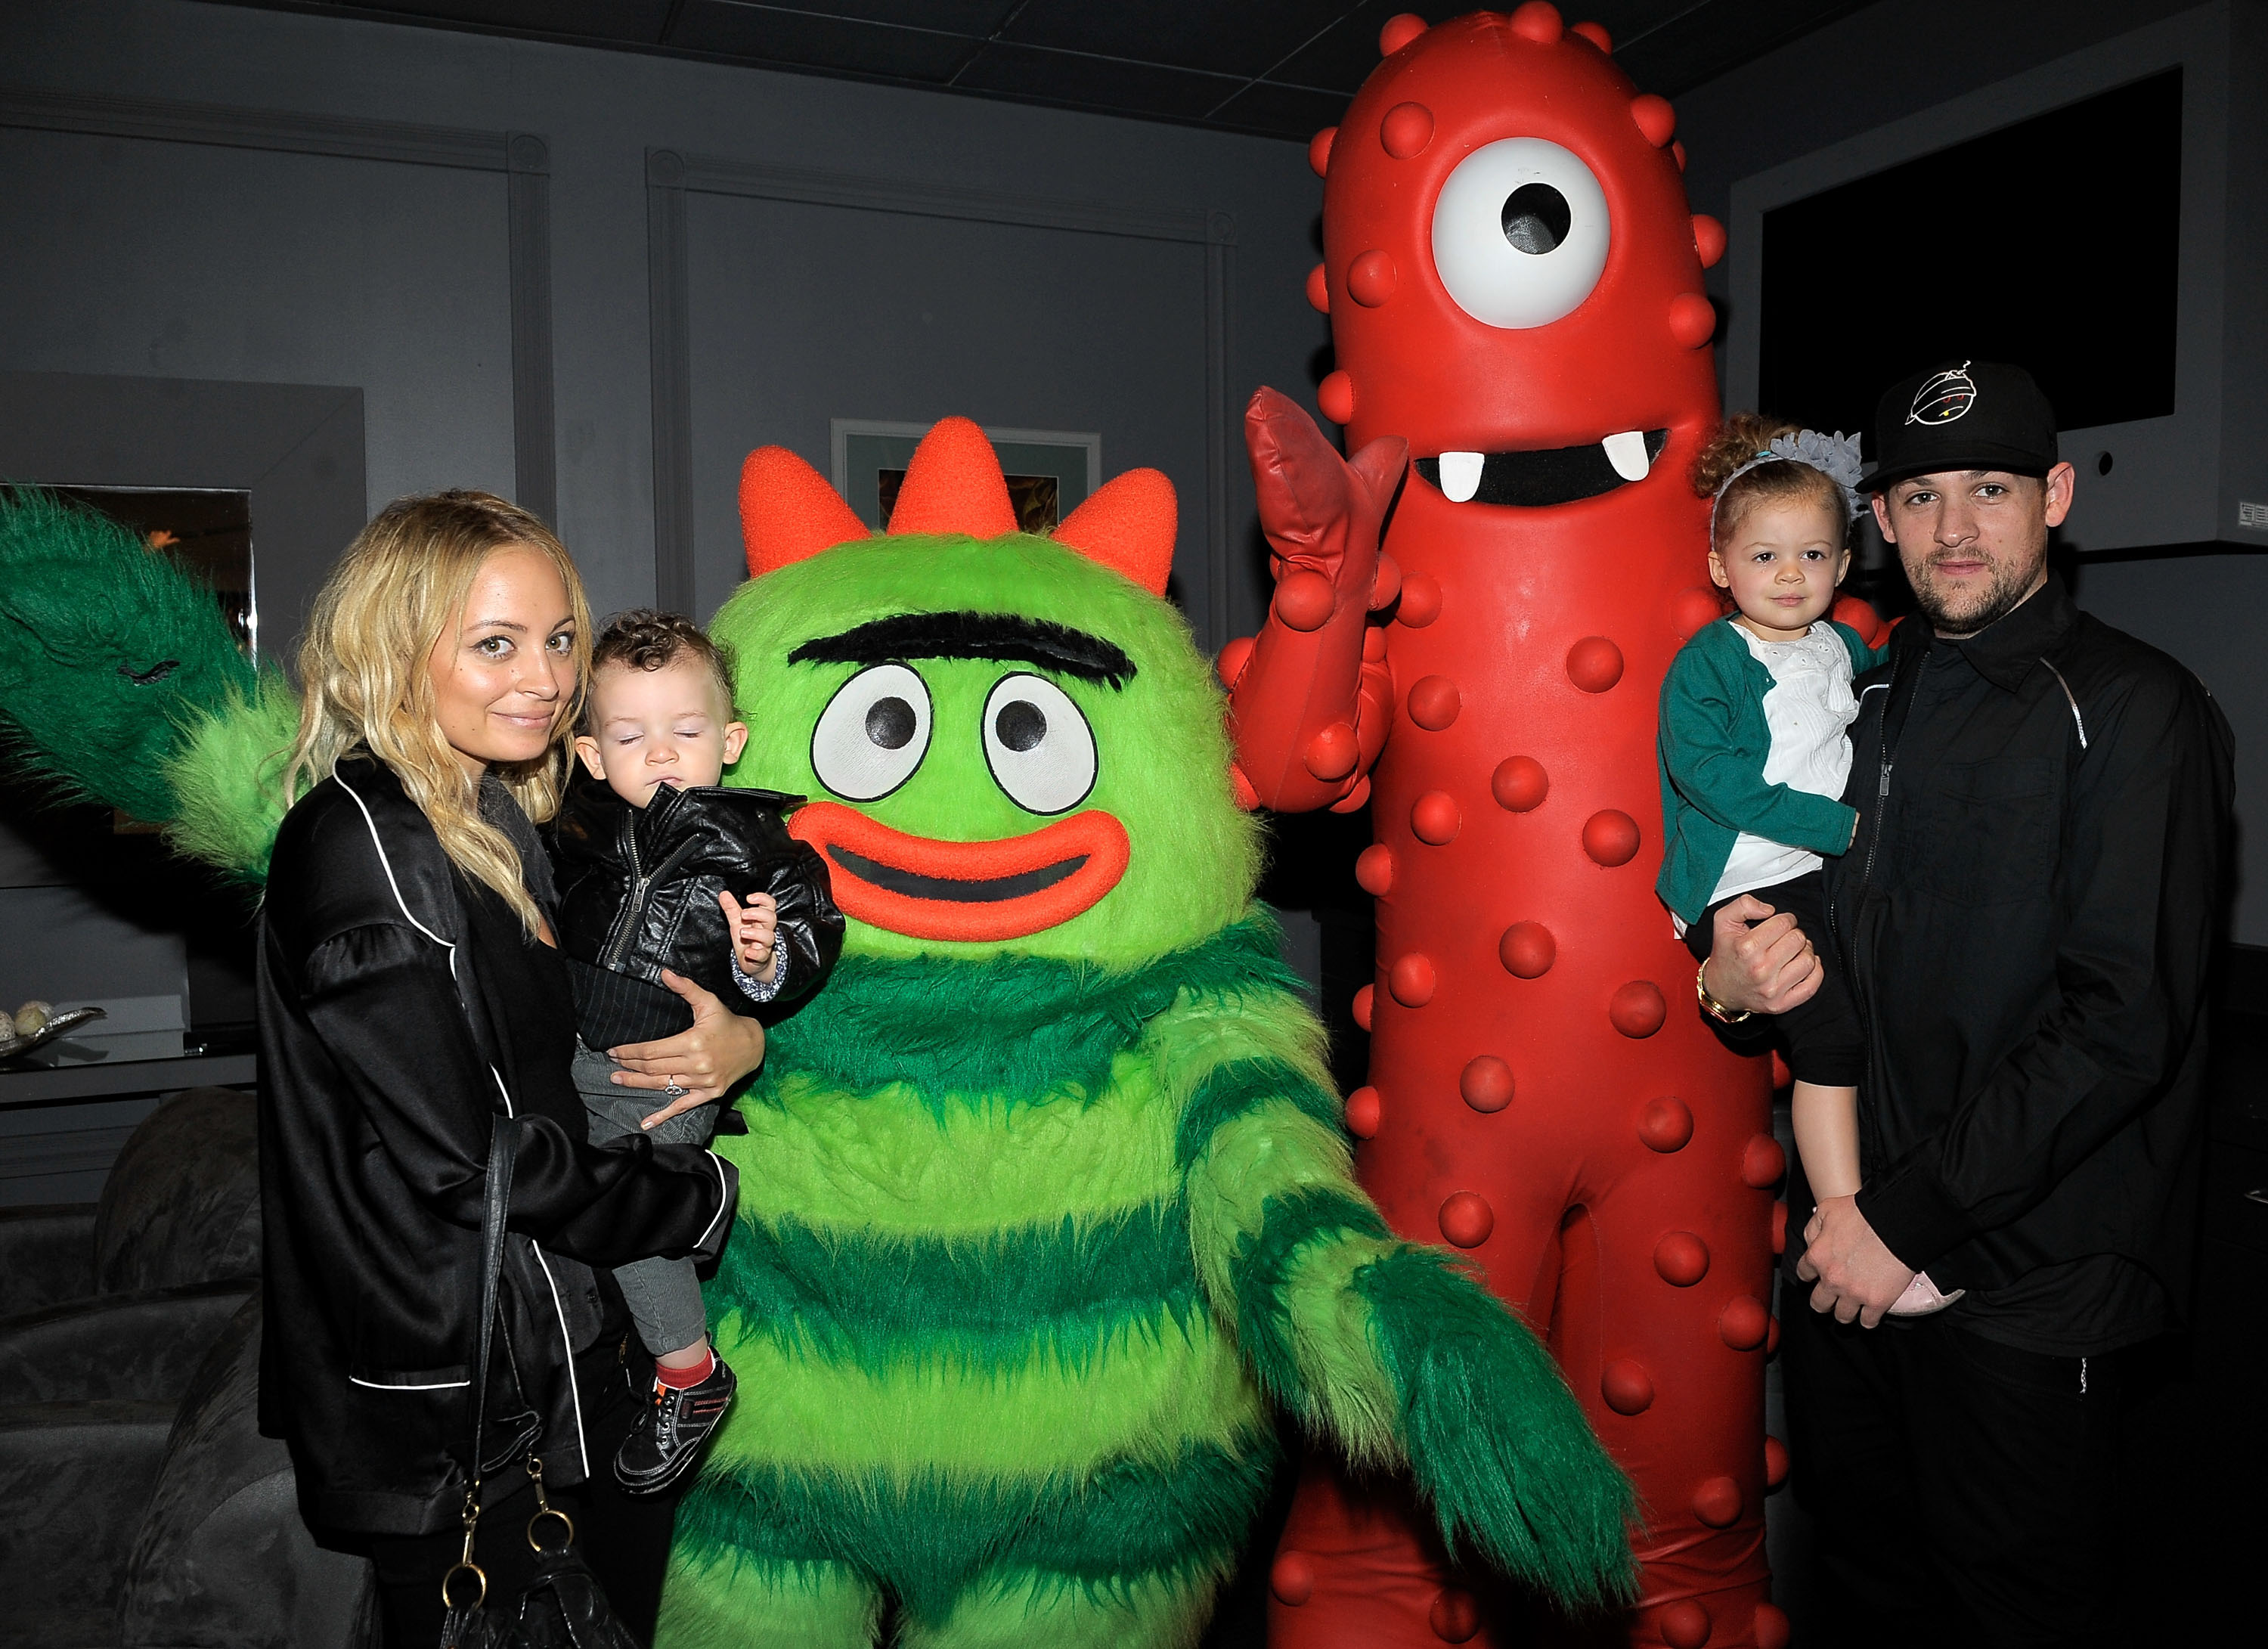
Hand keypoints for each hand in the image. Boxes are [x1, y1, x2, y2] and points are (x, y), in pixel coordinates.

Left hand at [608, 969, 766, 1129]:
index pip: (652, 1051)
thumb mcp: (708, 1002)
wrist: (754, 1045)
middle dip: (629, 1066)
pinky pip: (682, 1106)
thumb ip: (686, 988)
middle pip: (653, 1069)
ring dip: (637, 1084)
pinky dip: (663, 1115)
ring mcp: (703, 1082)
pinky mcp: (709, 1094)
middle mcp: (697, 1065)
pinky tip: (646, 1121)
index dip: (630, 1051)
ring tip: (618, 1080)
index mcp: (693, 1042)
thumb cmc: (728, 1022)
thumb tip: (664, 973)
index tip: (614, 1051)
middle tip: (612, 1065)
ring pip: (663, 1086)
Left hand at [719, 888, 778, 981]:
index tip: (749, 898)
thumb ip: (731, 908)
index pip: (769, 904)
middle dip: (757, 914)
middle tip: (743, 914)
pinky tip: (748, 951)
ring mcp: (765, 944)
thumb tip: (723, 893)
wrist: (751, 961)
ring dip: (756, 933)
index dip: (762, 899)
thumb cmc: (747, 939)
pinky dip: (755, 953)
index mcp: (762, 919)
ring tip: (742, 933)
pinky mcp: (761, 957)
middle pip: (771, 918)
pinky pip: (762, 955)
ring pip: (768, 936)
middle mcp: (766, 930)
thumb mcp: (737, 922)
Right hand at [1701, 895, 1822, 1015]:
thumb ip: (1744, 905)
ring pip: (1809, 960)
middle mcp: (1760, 970)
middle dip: (1794, 934)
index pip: (1784, 923)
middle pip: (1798, 939)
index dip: (1785, 919)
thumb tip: (1770, 910)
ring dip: (1804, 952)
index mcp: (1746, 948)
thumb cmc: (1726, 953)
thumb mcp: (1723, 921)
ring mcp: (1772, 990)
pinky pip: (1812, 985)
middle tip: (1785, 938)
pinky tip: (1803, 965)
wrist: (1720, 988)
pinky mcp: (1781, 1004)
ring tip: (1793, 952)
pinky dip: (1815, 972)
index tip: (1780, 924)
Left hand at [1793, 1195, 1914, 1327]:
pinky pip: (1867, 1322)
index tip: (1816, 1276)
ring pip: (1842, 1317)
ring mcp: (1854, 1293)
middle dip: (1823, 1302)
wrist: (1896, 1224)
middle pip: (1819, 1303)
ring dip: (1845, 1313)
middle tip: (1830, 1299)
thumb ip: (1814, 1227)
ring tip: (1851, 1309)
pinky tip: (1870, 1315)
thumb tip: (1811, 1241)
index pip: (1804, 1274)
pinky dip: (1868, 1320)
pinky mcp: (1877, 1302)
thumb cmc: (1863, 1213)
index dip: (1810, 1275)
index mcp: (1818, 1257)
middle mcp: (1832, 1279)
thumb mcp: (1828, 1209)